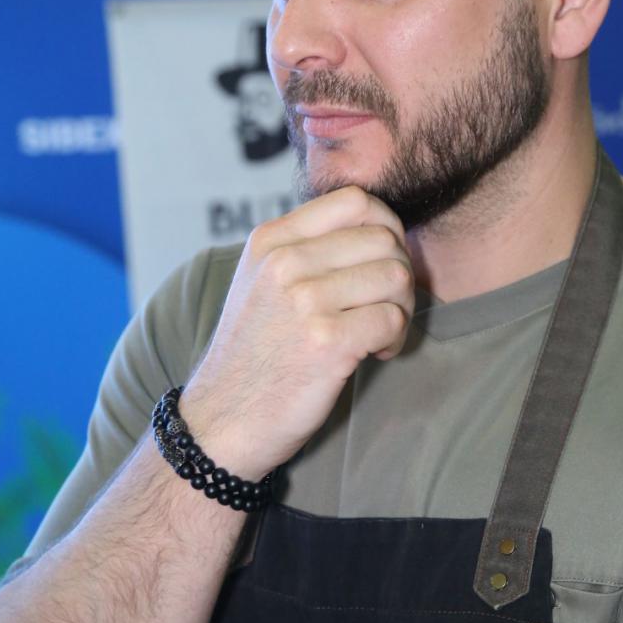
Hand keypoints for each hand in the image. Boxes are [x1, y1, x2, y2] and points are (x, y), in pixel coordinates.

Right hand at [179, 187, 413, 479]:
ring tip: (379, 333)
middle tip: (384, 307)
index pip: (356, 200)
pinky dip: (395, 338)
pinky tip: (373, 354)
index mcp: (271, 241)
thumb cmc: (255, 352)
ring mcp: (304, 301)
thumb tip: (379, 227)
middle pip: (385, 239)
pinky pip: (393, 319)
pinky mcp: (327, 342)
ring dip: (402, 308)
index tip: (381, 261)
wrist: (221, 421)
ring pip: (396, 276)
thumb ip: (307, 247)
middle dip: (399, 273)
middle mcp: (285, 263)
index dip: (387, 226)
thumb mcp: (261, 281)